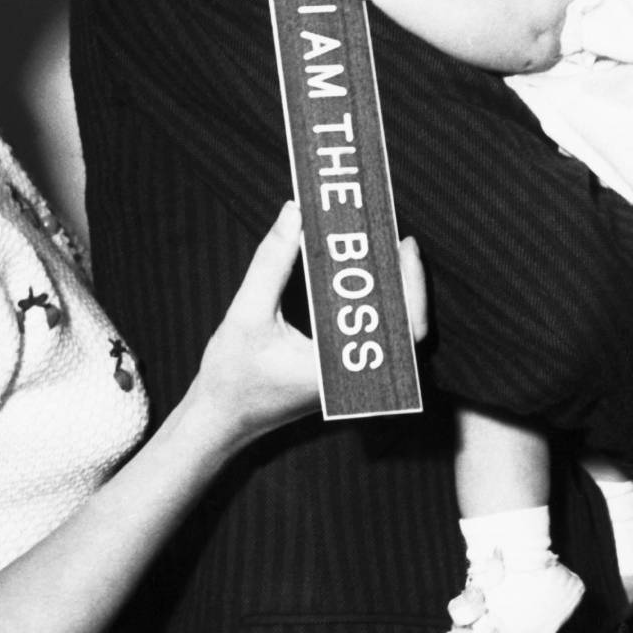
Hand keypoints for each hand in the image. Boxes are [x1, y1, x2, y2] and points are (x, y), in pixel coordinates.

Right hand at [195, 202, 427, 445]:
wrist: (218, 419)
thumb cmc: (230, 377)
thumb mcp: (247, 313)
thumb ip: (272, 262)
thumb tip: (293, 213)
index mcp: (342, 370)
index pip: (405, 330)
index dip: (413, 285)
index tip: (405, 244)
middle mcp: (354, 377)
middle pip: (405, 327)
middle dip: (405, 279)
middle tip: (393, 237)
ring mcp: (349, 377)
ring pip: (389, 332)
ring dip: (388, 291)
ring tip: (380, 250)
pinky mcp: (338, 372)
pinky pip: (366, 335)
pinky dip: (367, 304)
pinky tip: (357, 276)